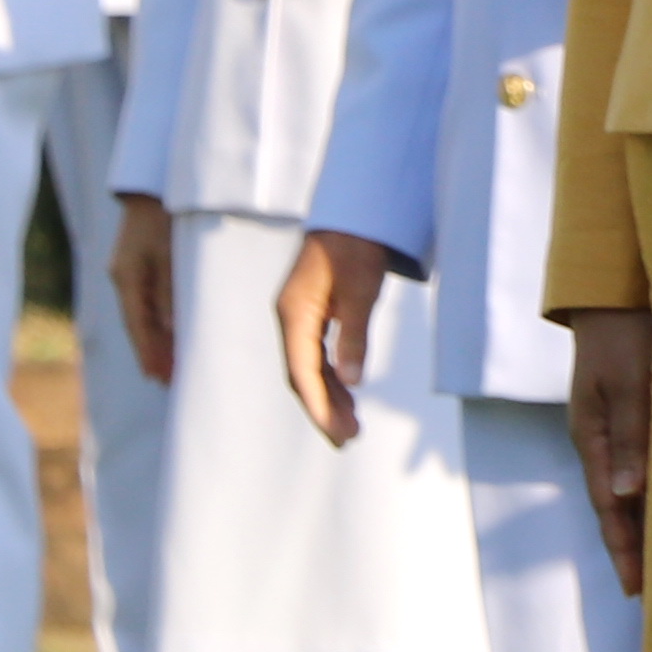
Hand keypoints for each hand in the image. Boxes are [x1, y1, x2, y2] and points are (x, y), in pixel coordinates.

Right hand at [106, 194, 178, 389]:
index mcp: (128, 277)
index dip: (149, 353)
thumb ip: (171, 291)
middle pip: (139, 324)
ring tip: (169, 366)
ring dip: (156, 339)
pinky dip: (158, 319)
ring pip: (144, 313)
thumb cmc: (168, 216)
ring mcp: (130, 270)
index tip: (159, 378)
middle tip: (168, 381)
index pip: (137, 325)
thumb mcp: (172, 254)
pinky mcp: (141, 263)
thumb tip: (171, 329)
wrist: (156, 184)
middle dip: (153, 353)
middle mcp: (125, 277)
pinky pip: (148, 299)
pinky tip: (169, 332)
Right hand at [275, 228, 409, 450]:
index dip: (317, 405)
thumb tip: (352, 381)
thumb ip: (354, 335)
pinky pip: (317, 355)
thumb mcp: (362, 290)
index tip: (335, 432)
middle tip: (347, 440)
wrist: (354, 211)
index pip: (301, 371)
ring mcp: (299, 316)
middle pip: (301, 375)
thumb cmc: (358, 245)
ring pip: (309, 368)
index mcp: (294, 312)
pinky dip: (332, 378)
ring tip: (351, 429)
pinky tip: (348, 398)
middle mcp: (290, 317)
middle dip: (322, 409)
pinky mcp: (313, 313)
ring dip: (329, 398)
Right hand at [565, 307, 651, 594]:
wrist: (619, 288)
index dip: (625, 548)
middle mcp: (605, 441)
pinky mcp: (640, 414)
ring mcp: (621, 429)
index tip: (637, 589)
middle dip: (640, 547)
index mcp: (594, 438)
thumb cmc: (626, 331)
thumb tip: (626, 496)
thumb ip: (632, 436)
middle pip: (622, 507)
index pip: (609, 508)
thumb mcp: (628, 382)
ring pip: (638, 488)